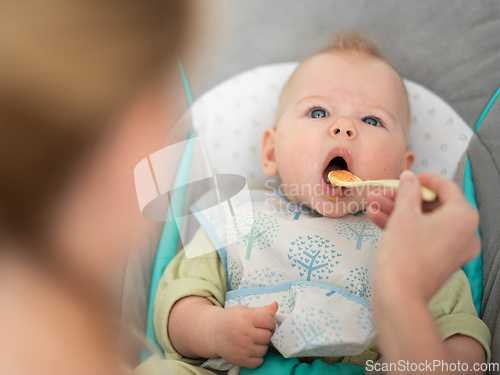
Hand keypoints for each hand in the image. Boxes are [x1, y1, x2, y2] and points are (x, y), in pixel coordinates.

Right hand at [208, 302, 277, 367]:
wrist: (213, 332)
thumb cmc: (230, 319)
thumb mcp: (244, 310)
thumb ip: (262, 309)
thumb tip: (276, 305)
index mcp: (247, 318)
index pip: (269, 321)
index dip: (270, 322)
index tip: (264, 323)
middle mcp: (245, 333)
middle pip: (268, 336)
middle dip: (265, 333)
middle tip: (257, 331)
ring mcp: (243, 348)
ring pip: (265, 349)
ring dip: (261, 345)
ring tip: (252, 340)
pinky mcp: (241, 359)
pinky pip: (259, 361)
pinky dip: (257, 357)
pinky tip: (250, 349)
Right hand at [367, 171, 479, 303]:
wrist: (399, 297)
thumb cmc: (404, 256)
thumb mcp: (403, 215)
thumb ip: (407, 191)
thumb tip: (409, 178)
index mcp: (463, 217)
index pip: (446, 188)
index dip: (424, 179)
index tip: (408, 177)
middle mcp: (465, 233)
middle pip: (432, 205)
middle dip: (403, 197)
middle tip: (383, 192)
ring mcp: (452, 249)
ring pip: (424, 221)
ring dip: (397, 211)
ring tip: (373, 204)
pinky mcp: (439, 261)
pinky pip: (422, 237)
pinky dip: (403, 227)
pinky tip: (377, 218)